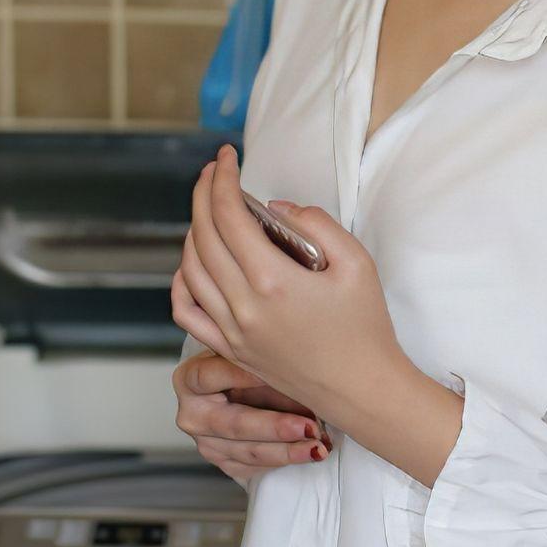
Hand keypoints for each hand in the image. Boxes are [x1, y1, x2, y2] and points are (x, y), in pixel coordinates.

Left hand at [171, 142, 401, 427]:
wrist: (363, 390)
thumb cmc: (366, 328)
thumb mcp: (357, 263)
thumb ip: (316, 224)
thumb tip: (276, 208)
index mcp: (273, 281)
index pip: (228, 215)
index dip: (222, 178)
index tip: (227, 157)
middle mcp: (243, 307)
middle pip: (202, 236)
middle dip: (202, 194)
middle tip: (213, 171)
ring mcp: (231, 331)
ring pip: (189, 270)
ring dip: (193, 231)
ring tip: (208, 209)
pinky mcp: (230, 350)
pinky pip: (187, 312)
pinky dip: (181, 281)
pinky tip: (191, 263)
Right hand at [173, 350, 330, 488]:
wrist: (233, 387)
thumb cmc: (242, 364)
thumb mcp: (245, 356)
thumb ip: (262, 364)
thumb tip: (300, 376)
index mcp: (189, 379)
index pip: (212, 376)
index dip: (244, 376)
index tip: (279, 376)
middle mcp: (192, 415)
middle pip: (234, 424)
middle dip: (276, 427)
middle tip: (310, 426)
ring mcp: (206, 442)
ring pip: (248, 451)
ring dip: (287, 450)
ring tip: (318, 444)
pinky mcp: (223, 461)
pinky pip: (254, 466)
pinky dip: (284, 459)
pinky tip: (310, 452)